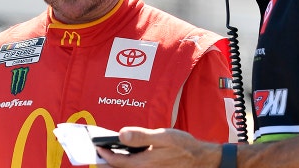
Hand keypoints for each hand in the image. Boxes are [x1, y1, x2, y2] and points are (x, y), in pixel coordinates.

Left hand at [96, 127, 220, 167]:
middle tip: (98, 156)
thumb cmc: (183, 146)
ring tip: (109, 156)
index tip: (97, 147)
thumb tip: (121, 134)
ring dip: (117, 165)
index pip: (116, 161)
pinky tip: (127, 158)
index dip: (104, 154)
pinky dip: (128, 166)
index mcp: (144, 163)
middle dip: (107, 163)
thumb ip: (141, 136)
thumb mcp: (163, 136)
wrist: (201, 160)